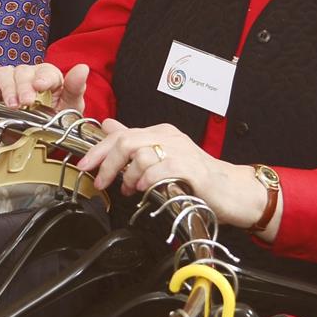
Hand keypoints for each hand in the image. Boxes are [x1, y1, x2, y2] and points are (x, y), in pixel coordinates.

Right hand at [0, 62, 88, 111]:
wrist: (40, 136)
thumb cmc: (56, 117)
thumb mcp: (71, 105)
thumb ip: (75, 87)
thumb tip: (83, 68)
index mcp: (48, 76)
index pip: (45, 70)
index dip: (42, 77)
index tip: (40, 86)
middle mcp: (27, 76)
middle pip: (21, 72)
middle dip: (20, 87)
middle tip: (23, 103)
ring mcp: (9, 82)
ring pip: (2, 74)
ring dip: (2, 87)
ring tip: (3, 102)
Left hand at [75, 119, 215, 194]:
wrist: (232, 191)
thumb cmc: (197, 178)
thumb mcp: (161, 157)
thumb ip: (135, 142)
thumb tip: (108, 125)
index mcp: (160, 133)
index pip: (120, 134)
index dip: (98, 150)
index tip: (84, 166)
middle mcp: (169, 137)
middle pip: (126, 141)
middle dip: (107, 163)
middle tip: (101, 182)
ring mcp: (181, 150)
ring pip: (140, 154)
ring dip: (129, 175)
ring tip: (130, 189)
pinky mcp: (191, 168)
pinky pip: (160, 169)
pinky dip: (147, 180)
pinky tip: (146, 190)